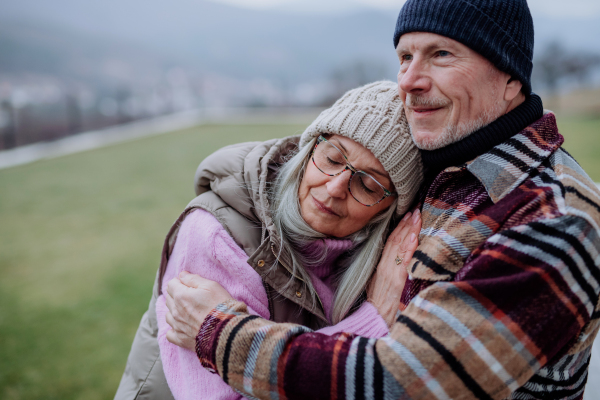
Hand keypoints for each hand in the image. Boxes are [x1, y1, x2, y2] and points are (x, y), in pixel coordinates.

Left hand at [165, 271, 232, 350]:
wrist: (225, 331)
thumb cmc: (220, 306)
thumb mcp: (211, 286)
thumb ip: (193, 279)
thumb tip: (182, 275)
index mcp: (180, 295)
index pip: (171, 284)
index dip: (180, 282)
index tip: (190, 284)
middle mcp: (175, 311)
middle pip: (169, 298)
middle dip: (177, 295)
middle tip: (192, 297)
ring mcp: (177, 326)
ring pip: (168, 315)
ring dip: (175, 311)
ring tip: (188, 312)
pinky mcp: (181, 339)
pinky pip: (170, 334)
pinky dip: (174, 329)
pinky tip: (182, 326)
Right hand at [367, 208, 420, 327]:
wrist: (373, 319)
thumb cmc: (378, 304)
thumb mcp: (380, 283)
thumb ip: (388, 271)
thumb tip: (398, 261)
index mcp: (381, 265)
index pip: (390, 240)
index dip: (399, 227)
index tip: (408, 214)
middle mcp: (385, 265)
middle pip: (395, 239)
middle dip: (406, 223)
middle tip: (416, 209)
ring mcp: (390, 271)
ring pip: (400, 246)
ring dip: (410, 229)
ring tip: (417, 216)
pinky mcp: (396, 280)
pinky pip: (403, 260)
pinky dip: (409, 247)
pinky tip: (414, 236)